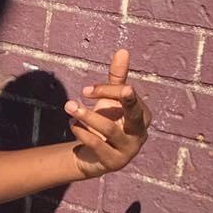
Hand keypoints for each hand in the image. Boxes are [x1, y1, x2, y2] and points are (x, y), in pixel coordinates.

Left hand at [66, 49, 151, 179]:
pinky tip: (72, 124)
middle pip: (131, 112)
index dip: (109, 89)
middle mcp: (140, 132)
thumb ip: (117, 78)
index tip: (86, 89)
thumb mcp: (111, 101)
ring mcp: (129, 149)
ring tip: (69, 106)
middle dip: (112, 98)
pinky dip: (82, 132)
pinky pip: (97, 144)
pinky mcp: (113, 162)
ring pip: (109, 129)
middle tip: (91, 88)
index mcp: (142, 115)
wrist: (94, 156)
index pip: (129, 97)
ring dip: (86, 116)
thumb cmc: (107, 122)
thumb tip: (123, 50)